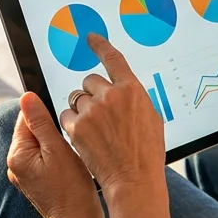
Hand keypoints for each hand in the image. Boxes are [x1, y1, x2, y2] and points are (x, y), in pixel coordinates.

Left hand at [6, 92, 102, 217]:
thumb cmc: (71, 189)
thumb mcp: (57, 149)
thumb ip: (41, 122)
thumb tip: (26, 96)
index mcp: (17, 154)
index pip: (26, 117)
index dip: (47, 111)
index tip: (66, 116)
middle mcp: (15, 164)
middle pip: (32, 130)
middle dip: (51, 128)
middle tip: (72, 136)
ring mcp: (24, 174)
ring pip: (40, 144)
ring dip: (55, 141)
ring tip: (72, 151)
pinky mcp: (35, 181)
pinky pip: (43, 158)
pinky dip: (56, 155)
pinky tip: (70, 162)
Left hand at [60, 34, 164, 196]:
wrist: (134, 179)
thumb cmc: (147, 153)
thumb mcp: (151, 118)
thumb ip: (135, 98)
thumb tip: (124, 89)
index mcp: (133, 89)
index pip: (113, 58)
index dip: (100, 46)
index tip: (91, 38)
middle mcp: (111, 95)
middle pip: (90, 81)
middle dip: (91, 94)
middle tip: (99, 115)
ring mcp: (92, 110)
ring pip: (76, 98)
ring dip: (81, 110)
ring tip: (95, 131)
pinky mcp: (77, 127)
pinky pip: (66, 116)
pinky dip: (72, 126)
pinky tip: (85, 139)